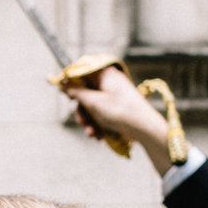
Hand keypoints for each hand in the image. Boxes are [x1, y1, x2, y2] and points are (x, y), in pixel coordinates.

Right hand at [57, 67, 178, 176]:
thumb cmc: (120, 111)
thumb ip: (75, 92)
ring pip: (92, 106)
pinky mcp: (117, 107)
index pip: (82, 71)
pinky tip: (100, 136)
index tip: (65, 94)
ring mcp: (114, 95)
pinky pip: (102, 113)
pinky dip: (98, 124)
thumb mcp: (93, 102)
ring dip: (90, 121)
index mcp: (104, 74)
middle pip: (85, 93)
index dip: (71, 82)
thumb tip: (62, 84)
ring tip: (93, 134)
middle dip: (82, 111)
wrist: (145, 128)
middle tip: (82, 123)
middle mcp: (109, 82)